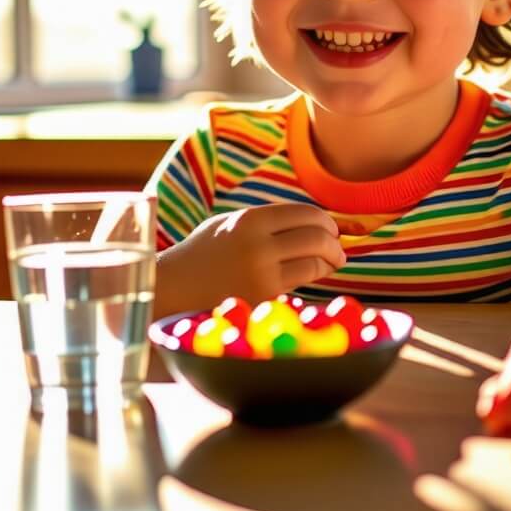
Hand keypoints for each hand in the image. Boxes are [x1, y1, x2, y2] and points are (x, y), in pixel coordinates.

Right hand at [155, 203, 345, 310]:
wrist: (172, 289)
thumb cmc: (201, 254)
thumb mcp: (229, 224)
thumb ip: (265, 221)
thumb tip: (310, 221)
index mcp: (250, 219)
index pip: (305, 213)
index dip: (325, 221)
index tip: (331, 229)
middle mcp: (258, 243)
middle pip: (316, 235)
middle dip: (334, 242)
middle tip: (338, 248)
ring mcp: (261, 272)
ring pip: (314, 260)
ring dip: (330, 261)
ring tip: (333, 262)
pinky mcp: (263, 298)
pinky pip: (302, 281)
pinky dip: (315, 276)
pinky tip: (316, 275)